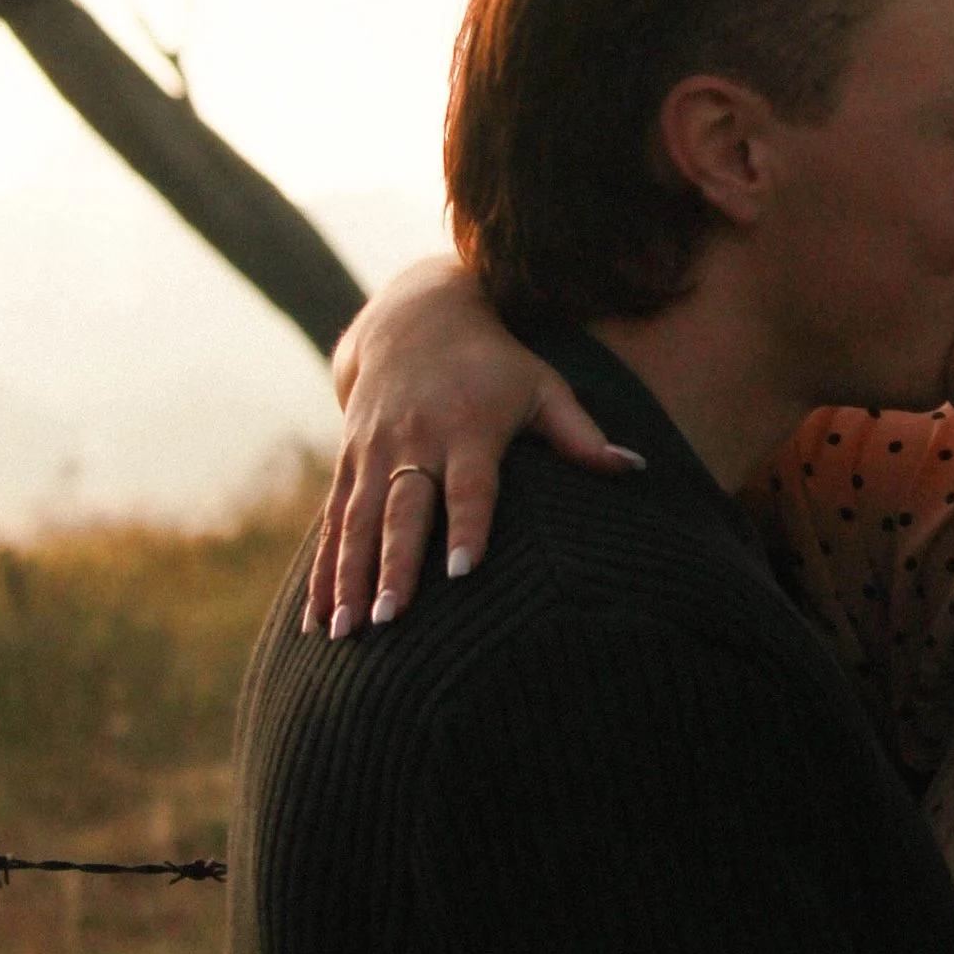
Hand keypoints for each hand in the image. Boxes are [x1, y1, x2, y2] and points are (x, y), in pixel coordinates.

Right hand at [306, 255, 641, 636]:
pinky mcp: (349, 460)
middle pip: (403, 510)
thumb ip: (581, 434)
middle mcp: (415, 439)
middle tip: (389, 621)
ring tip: (346, 635)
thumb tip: (636, 467)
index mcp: (468, 426)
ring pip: (358, 522)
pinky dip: (323, 570)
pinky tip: (317, 619)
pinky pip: (332, 521)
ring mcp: (375, 450)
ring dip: (348, 579)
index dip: (467, 526)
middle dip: (394, 567)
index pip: (469, 485)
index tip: (464, 573)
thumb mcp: (542, 386)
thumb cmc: (496, 364)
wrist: (414, 318)